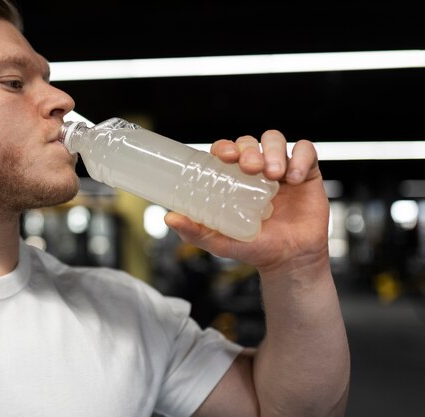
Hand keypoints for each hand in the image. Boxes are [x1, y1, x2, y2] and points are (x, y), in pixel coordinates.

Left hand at [164, 130, 329, 274]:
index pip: (226, 151)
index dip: (224, 147)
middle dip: (248, 149)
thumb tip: (169, 218)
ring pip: (275, 140)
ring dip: (273, 150)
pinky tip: (294, 178)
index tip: (224, 156)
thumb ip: (195, 231)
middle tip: (250, 167)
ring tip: (273, 174)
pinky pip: (306, 151)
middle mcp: (257, 169)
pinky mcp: (307, 173)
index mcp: (234, 179)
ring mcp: (281, 169)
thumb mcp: (220, 242)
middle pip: (250, 142)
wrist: (290, 259)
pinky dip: (301, 158)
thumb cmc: (254, 248)